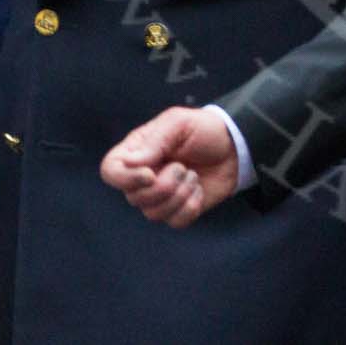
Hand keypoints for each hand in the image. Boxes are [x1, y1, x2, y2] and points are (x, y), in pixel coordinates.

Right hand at [100, 106, 239, 227]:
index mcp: (137, 152)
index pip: (110, 171)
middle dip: (164, 185)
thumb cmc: (204, 129)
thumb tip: (131, 163)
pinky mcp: (178, 210)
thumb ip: (155, 141)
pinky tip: (198, 189)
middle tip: (183, 166)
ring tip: (193, 175)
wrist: (235, 146)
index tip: (151, 174)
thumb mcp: (179, 123)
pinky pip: (175, 222)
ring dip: (180, 194)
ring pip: (153, 213)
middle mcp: (142, 177)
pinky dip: (191, 206)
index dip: (125, 178)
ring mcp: (160, 196)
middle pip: (134, 198)